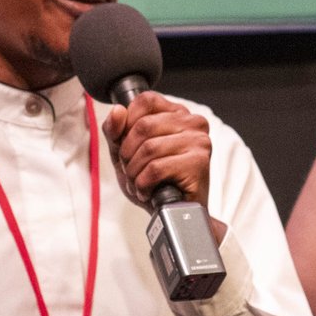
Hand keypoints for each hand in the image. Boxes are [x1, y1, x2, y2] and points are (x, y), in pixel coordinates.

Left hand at [104, 91, 212, 208]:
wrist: (174, 215)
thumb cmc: (155, 182)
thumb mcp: (126, 151)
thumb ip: (116, 130)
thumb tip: (117, 111)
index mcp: (178, 113)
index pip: (145, 100)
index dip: (127, 124)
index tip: (128, 147)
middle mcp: (193, 123)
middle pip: (143, 126)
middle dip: (127, 154)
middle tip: (131, 171)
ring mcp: (198, 142)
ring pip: (148, 148)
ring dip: (134, 172)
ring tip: (139, 184)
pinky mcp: (198, 163)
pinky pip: (156, 168)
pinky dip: (143, 185)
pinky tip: (147, 192)